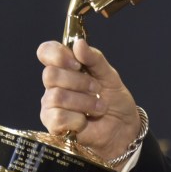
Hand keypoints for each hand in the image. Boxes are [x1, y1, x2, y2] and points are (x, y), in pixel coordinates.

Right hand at [38, 39, 140, 163]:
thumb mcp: (110, 75)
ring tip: (99, 107)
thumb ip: (95, 59)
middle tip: (96, 89)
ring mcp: (51, 106)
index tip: (77, 63)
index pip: (46, 52)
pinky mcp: (53, 126)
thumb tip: (79, 43)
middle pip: (50, 75)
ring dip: (85, 102)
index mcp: (66, 68)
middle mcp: (54, 85)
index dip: (58, 54)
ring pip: (56, 96)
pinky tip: (87, 120)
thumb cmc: (114, 100)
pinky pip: (58, 117)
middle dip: (80, 82)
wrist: (123, 127)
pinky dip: (79, 119)